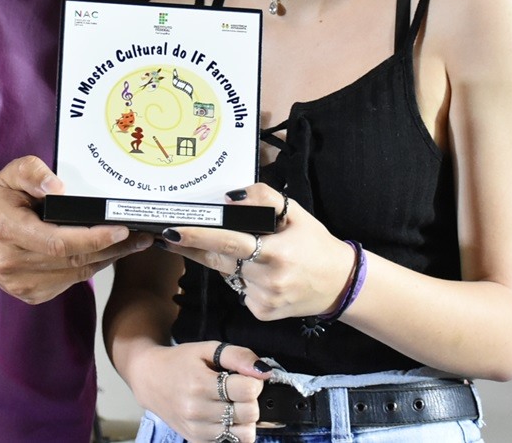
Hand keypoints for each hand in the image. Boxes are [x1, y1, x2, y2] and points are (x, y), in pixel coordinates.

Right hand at [0, 156, 151, 303]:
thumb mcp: (9, 175)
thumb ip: (32, 171)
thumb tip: (58, 185)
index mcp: (6, 230)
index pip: (57, 241)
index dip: (93, 237)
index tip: (121, 229)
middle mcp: (12, 263)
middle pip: (73, 260)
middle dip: (111, 248)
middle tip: (140, 236)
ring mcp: (22, 284)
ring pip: (76, 274)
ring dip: (106, 259)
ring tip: (131, 243)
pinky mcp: (31, 295)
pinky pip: (70, 282)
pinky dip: (90, 267)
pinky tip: (104, 254)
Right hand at [125, 340, 266, 442]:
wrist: (150, 380)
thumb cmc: (180, 362)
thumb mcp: (207, 349)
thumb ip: (238, 356)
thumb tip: (264, 371)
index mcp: (200, 383)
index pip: (247, 390)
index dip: (253, 381)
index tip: (245, 377)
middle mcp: (197, 410)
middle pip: (249, 413)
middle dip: (251, 400)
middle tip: (239, 390)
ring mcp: (196, 429)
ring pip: (244, 434)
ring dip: (245, 418)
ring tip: (233, 404)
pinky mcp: (196, 441)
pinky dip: (234, 431)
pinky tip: (225, 417)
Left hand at [161, 184, 353, 321]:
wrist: (340, 284)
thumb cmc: (316, 244)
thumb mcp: (296, 213)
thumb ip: (264, 198)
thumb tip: (231, 199)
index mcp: (275, 252)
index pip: (227, 242)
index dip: (197, 237)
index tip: (171, 231)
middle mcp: (267, 279)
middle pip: (218, 260)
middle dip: (192, 248)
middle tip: (171, 236)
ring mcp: (263, 300)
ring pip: (229, 274)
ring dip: (228, 262)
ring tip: (252, 252)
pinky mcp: (261, 313)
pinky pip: (240, 291)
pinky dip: (244, 279)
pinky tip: (264, 274)